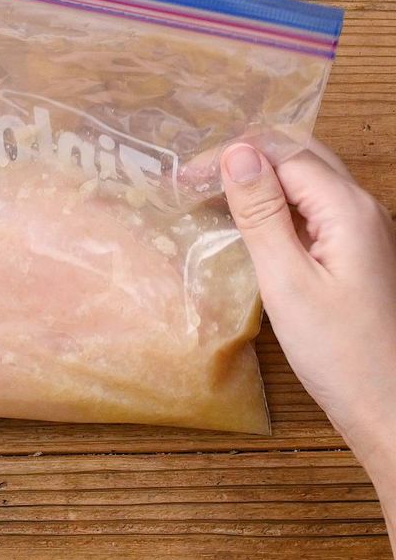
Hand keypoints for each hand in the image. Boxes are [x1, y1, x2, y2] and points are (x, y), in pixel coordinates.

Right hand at [221, 140, 395, 555]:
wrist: (387, 406)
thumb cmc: (338, 352)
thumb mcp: (287, 280)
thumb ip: (262, 213)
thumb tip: (238, 153)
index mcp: (347, 208)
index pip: (282, 153)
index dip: (231, 156)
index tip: (184, 178)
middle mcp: (360, 207)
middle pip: (297, 156)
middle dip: (244, 157)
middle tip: (193, 179)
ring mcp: (359, 229)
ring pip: (303, 180)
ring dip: (257, 178)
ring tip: (210, 193)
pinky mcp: (351, 250)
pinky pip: (308, 208)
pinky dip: (273, 204)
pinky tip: (247, 221)